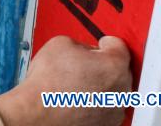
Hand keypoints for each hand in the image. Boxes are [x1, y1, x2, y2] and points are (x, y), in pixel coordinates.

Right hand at [0, 35, 132, 125]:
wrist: (38, 111)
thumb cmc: (47, 83)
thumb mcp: (60, 44)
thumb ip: (81, 43)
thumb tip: (84, 51)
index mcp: (113, 65)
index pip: (119, 46)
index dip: (106, 43)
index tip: (101, 44)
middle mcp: (122, 89)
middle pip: (118, 69)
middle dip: (102, 65)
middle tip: (82, 64)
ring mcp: (115, 109)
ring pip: (113, 89)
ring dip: (100, 84)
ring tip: (77, 83)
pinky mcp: (108, 123)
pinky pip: (106, 106)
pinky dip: (95, 101)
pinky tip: (78, 98)